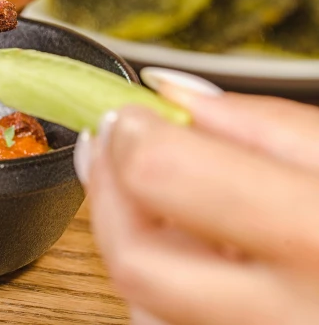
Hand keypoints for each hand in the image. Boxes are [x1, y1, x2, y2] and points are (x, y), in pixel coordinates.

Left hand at [75, 68, 318, 323]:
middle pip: (137, 259)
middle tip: (112, 149)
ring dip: (135, 241)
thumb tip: (170, 95)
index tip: (127, 114)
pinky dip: (165, 289)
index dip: (130, 135)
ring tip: (164, 201)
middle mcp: (290, 317)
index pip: (168, 175)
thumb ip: (269, 126)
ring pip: (144, 305)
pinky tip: (200, 256)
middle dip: (107, 193)